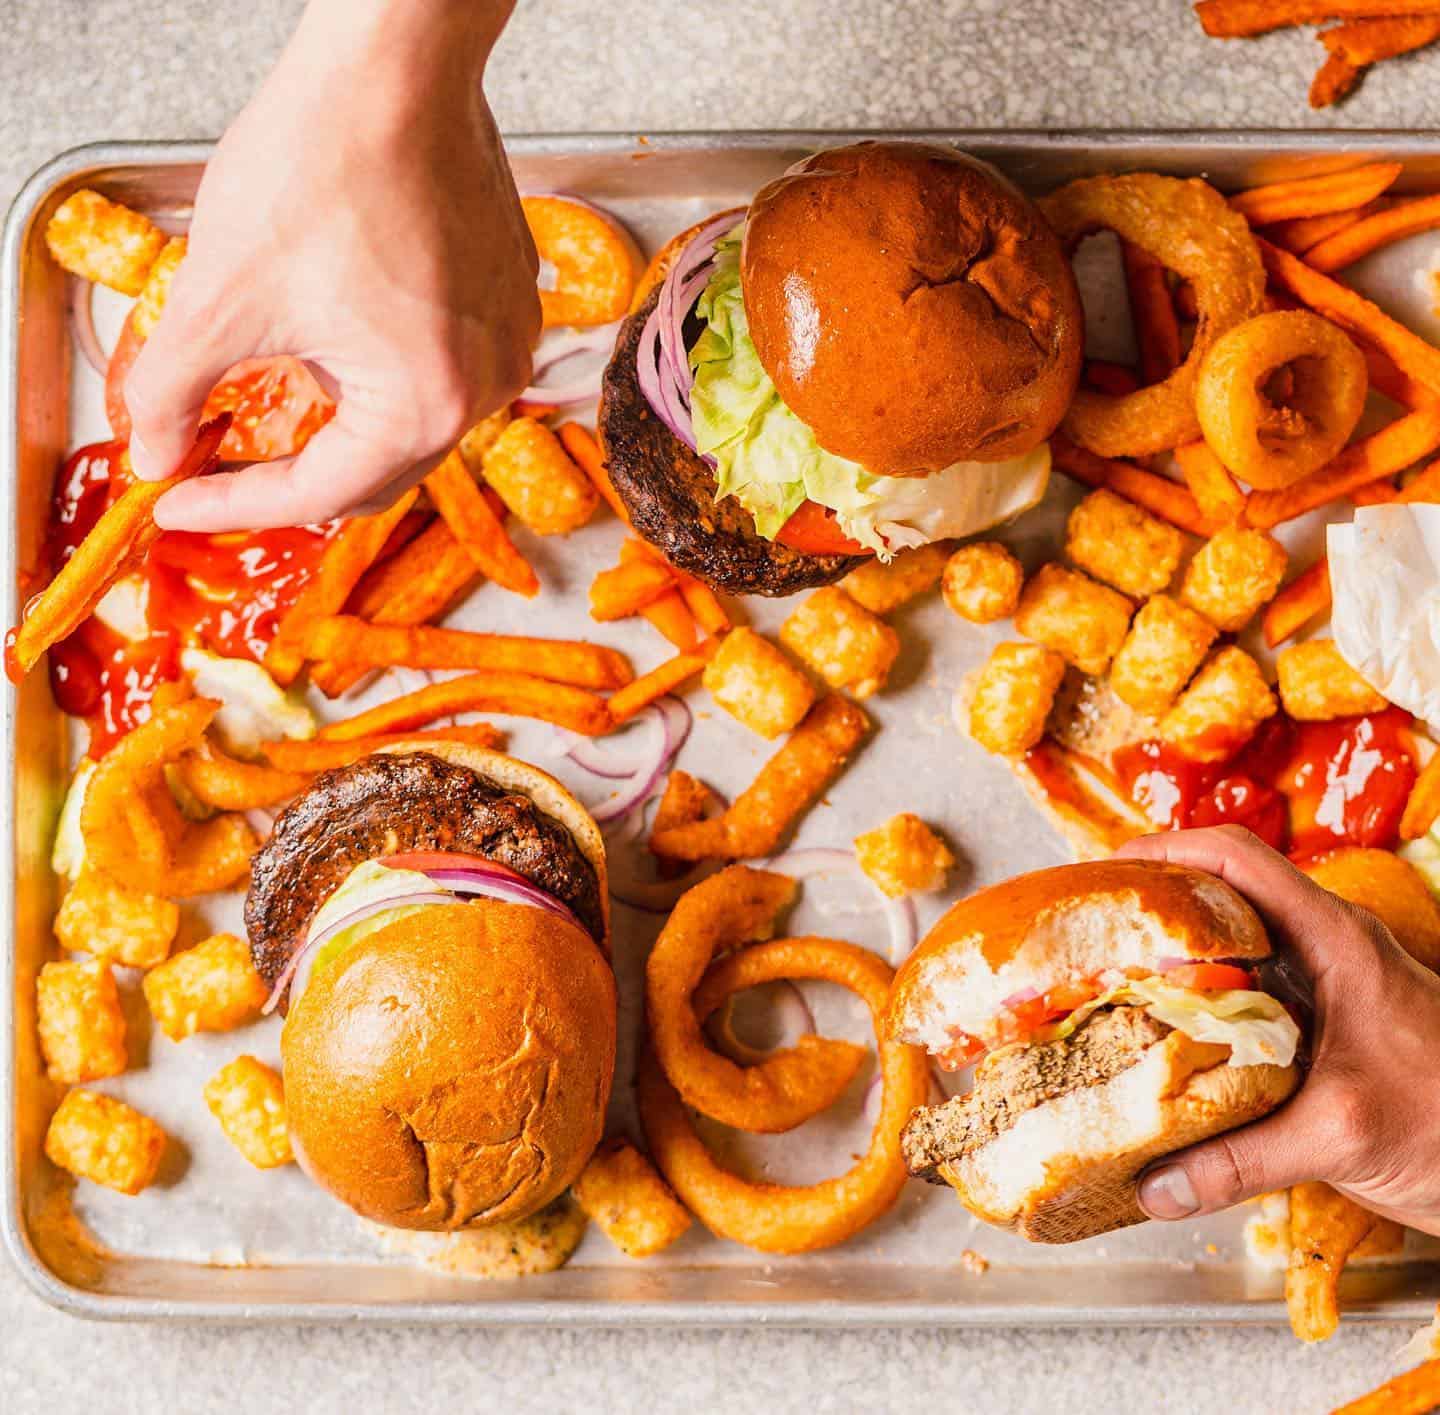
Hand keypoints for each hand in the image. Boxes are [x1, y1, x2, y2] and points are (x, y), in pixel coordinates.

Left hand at [124, 0, 538, 530]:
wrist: (396, 64)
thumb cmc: (326, 163)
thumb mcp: (220, 292)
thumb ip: (173, 390)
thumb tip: (154, 452)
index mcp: (425, 406)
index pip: (317, 495)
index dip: (233, 505)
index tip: (176, 502)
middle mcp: (485, 390)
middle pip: (370, 473)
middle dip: (286, 471)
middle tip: (213, 461)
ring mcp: (506, 345)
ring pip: (403, 422)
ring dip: (334, 420)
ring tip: (272, 378)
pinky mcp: (508, 302)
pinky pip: (439, 370)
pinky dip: (378, 372)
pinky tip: (333, 331)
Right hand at [1120, 825, 1439, 1236]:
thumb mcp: (1342, 1137)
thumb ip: (1242, 1160)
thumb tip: (1153, 1187)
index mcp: (1333, 939)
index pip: (1238, 858)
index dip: (1165, 851)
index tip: (1104, 875)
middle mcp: (1322, 948)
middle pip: (1221, 892)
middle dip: (1149, 903)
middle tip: (1086, 931)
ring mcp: (1321, 984)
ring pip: (1229, 943)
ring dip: (1168, 955)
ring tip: (1102, 978)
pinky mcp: (1317, 1023)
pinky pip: (1243, 992)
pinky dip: (1194, 1003)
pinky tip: (1156, 1037)